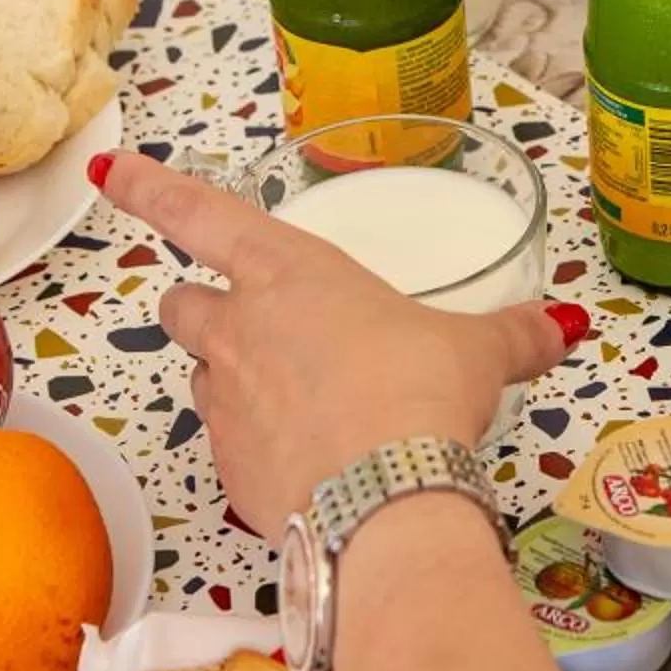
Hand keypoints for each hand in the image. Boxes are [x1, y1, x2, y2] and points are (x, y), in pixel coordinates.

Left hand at [94, 153, 582, 536]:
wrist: (386, 501)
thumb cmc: (420, 397)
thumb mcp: (476, 352)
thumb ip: (511, 335)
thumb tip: (557, 328)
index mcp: (288, 272)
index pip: (197, 212)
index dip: (150, 187)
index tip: (113, 168)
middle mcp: (239, 329)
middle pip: (181, 302)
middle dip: (202, 305)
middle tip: (250, 323)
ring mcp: (224, 403)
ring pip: (198, 377)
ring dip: (230, 381)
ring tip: (296, 402)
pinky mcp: (227, 469)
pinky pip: (227, 447)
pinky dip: (256, 449)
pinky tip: (307, 462)